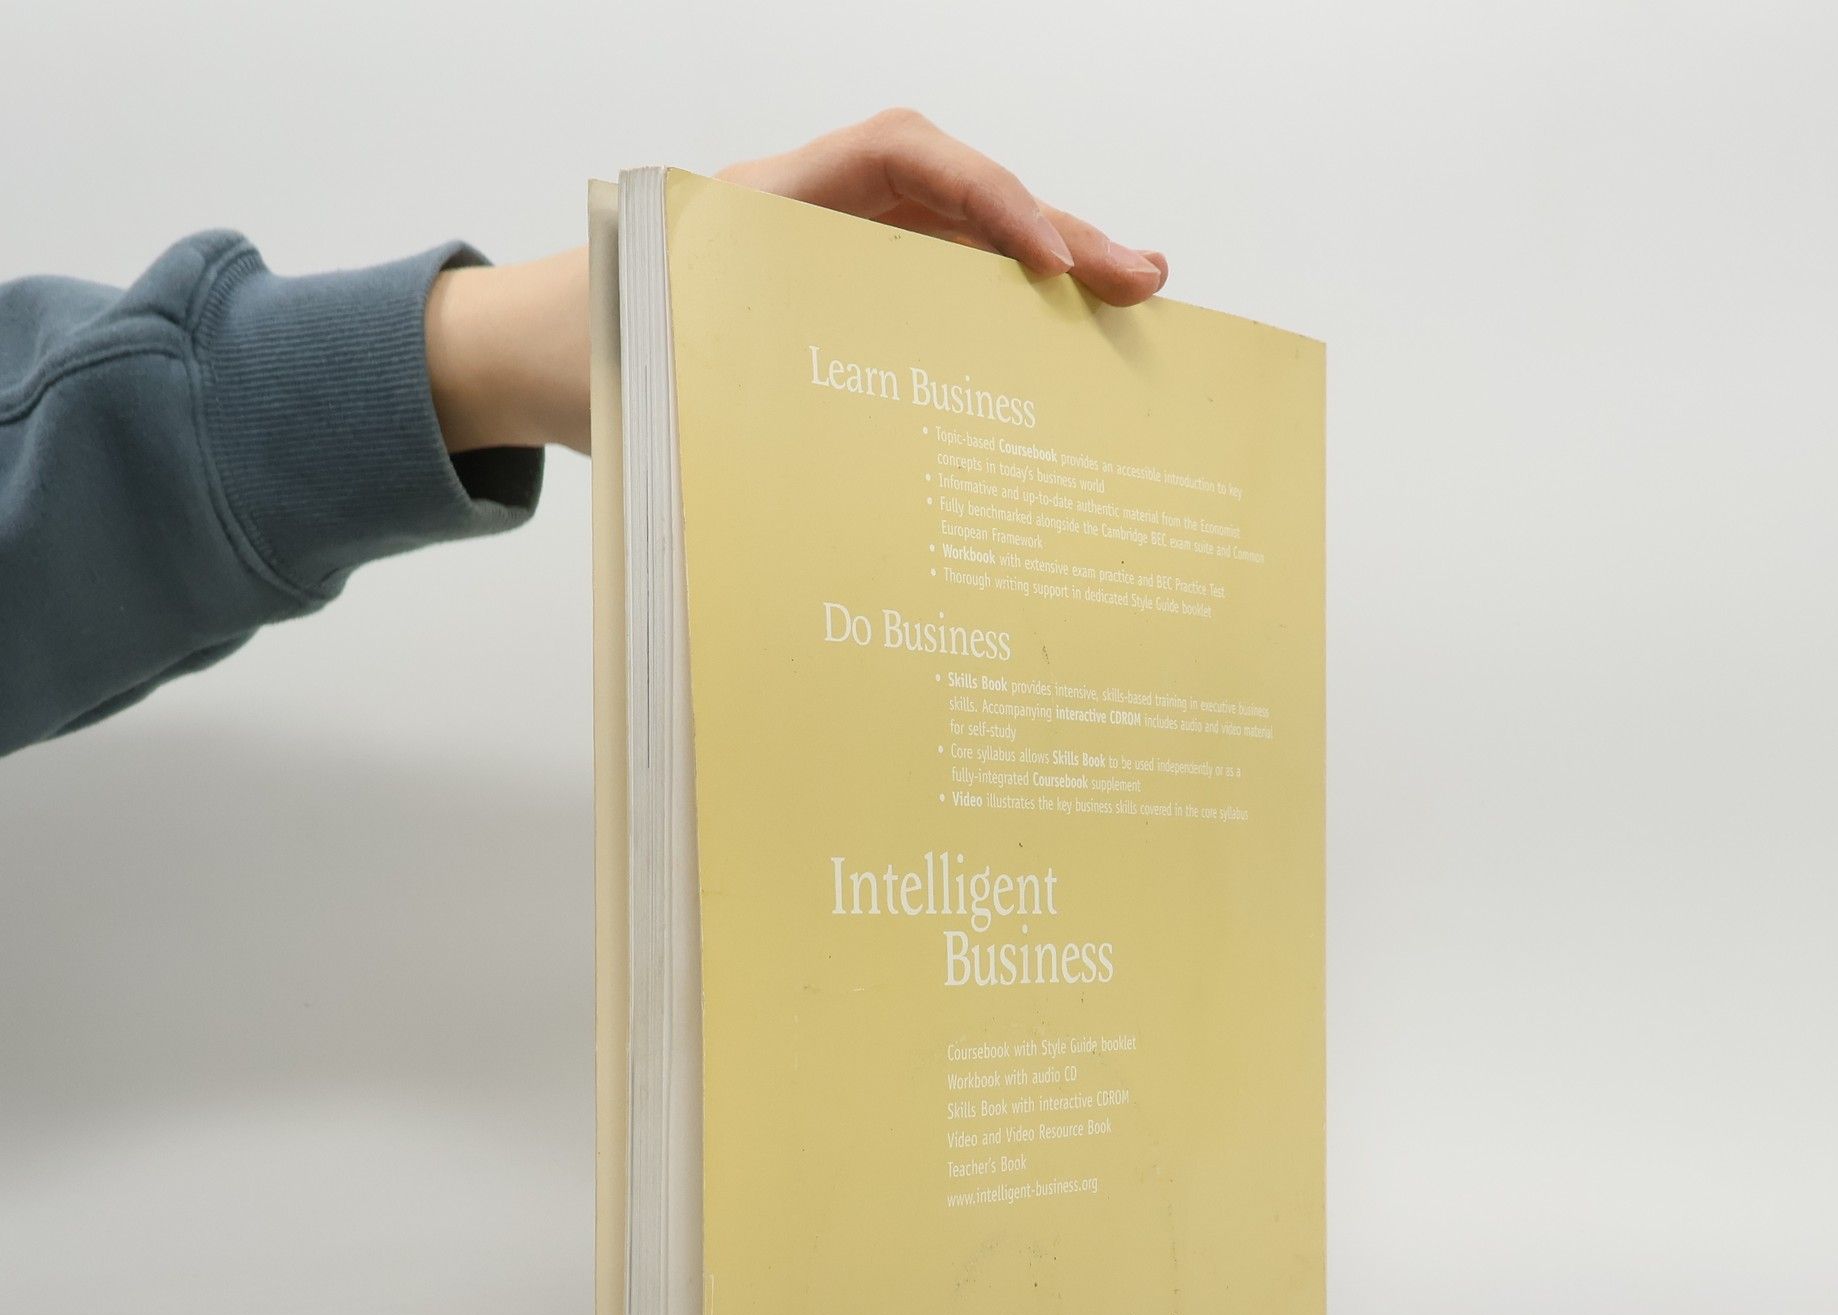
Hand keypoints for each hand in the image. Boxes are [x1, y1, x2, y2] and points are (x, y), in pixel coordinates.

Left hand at [425, 111, 1168, 457]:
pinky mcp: (842, 311)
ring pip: (959, 254)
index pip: (902, 158)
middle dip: (1055, 236)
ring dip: (1045, 278)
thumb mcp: (653, 357)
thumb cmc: (584, 350)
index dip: (986, 197)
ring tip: (1129, 309)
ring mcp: (835, 262)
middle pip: (956, 203)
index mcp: (771, 202)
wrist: (529, 358)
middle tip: (1142, 282)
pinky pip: (934, 301)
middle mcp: (815, 218)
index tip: (1047, 257)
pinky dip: (998, 319)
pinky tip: (1054, 353)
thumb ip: (729, 382)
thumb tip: (835, 467)